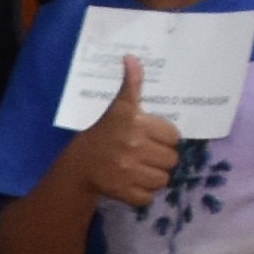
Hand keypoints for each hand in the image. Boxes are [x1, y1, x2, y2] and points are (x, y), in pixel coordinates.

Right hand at [66, 57, 186, 212]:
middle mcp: (133, 147)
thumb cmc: (104, 133)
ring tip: (141, 169)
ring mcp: (128, 171)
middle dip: (161, 158)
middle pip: (171, 159)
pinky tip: (133, 183)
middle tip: (146, 155)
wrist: (79, 164)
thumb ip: (131, 85)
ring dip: (155, 176)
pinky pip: (149, 196)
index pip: (173, 137)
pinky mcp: (124, 192)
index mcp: (136, 124)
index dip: (165, 138)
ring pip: (163, 179)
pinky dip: (143, 193)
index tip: (151, 138)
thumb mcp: (118, 107)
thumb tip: (131, 57)